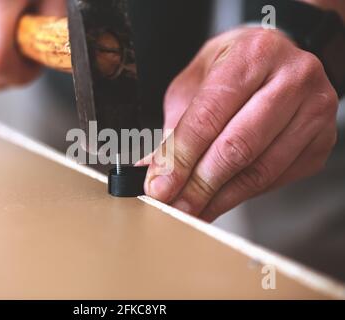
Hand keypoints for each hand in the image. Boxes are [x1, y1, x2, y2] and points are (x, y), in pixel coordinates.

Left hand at [144, 27, 338, 221]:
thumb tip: (156, 170)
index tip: (160, 188)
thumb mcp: (195, 82)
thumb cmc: (233, 67)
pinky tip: (221, 200)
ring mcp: (314, 111)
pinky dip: (243, 195)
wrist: (278, 58)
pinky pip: (277, 179)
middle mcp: (292, 79)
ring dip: (220, 198)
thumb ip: (176, 125)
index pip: (209, 116)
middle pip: (238, 148)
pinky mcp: (322, 140)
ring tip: (193, 211)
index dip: (181, 158)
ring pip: (260, 171)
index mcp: (254, 55)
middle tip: (175, 208)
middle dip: (199, 186)